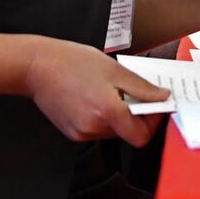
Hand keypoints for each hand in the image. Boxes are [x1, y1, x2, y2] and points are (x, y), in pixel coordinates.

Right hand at [23, 38, 169, 147]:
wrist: (36, 67)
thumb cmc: (73, 62)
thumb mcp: (115, 70)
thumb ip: (143, 88)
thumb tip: (163, 97)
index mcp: (106, 111)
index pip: (141, 136)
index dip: (153, 122)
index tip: (156, 106)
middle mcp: (93, 127)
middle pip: (128, 132)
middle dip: (138, 115)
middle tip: (137, 93)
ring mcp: (80, 132)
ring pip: (114, 131)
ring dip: (121, 115)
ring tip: (113, 91)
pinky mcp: (72, 132)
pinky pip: (98, 129)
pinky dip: (105, 117)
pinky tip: (98, 97)